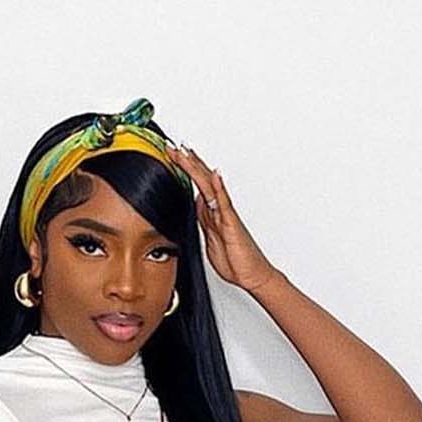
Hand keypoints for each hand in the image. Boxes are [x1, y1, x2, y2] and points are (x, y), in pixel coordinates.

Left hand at [165, 140, 282, 295]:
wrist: (251, 275)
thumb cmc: (234, 260)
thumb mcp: (209, 239)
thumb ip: (202, 222)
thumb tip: (194, 207)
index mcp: (210, 213)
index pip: (195, 185)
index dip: (183, 170)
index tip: (170, 156)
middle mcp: (217, 209)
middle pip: (201, 179)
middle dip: (186, 162)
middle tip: (172, 146)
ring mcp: (225, 214)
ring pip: (209, 185)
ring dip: (197, 168)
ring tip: (185, 152)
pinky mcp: (231, 223)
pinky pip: (224, 203)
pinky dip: (219, 188)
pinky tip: (215, 174)